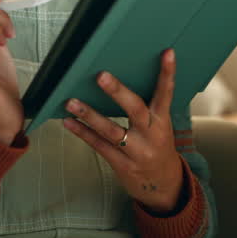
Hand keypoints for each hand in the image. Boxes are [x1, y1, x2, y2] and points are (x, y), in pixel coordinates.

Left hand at [62, 49, 184, 212]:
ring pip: (111, 131)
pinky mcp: (122, 164)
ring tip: (71, 101)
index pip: (166, 94)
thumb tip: (123, 78)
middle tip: (101, 76)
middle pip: (135, 110)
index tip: (166, 53)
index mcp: (163, 121)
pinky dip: (83, 132)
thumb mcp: (160, 126)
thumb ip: (147, 106)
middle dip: (117, 92)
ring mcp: (136, 152)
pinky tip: (69, 122)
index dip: (167, 74)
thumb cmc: (157, 146)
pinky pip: (99, 145)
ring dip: (89, 115)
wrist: (163, 184)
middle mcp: (151, 135)